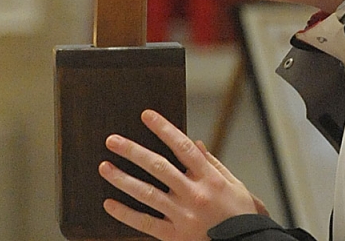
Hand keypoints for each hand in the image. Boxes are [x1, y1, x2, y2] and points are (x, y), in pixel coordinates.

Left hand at [99, 109, 259, 240]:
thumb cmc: (239, 215)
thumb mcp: (234, 184)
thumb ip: (212, 163)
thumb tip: (195, 142)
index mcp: (209, 178)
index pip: (182, 147)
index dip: (164, 129)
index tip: (147, 116)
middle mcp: (194, 194)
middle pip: (158, 167)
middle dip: (133, 151)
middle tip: (113, 140)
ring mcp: (182, 216)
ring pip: (147, 194)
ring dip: (123, 179)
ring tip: (105, 167)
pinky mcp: (175, 237)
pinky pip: (145, 224)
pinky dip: (125, 214)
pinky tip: (109, 204)